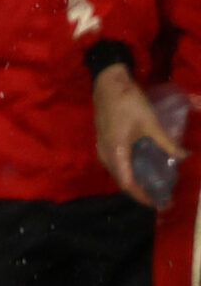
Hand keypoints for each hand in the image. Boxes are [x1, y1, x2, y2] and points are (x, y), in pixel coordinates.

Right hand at [93, 64, 188, 205]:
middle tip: (158, 197)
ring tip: (150, 184)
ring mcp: (101, 146)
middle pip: (120, 180)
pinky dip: (126, 170)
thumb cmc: (128, 102)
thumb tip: (185, 157)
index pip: (127, 183)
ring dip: (132, 181)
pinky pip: (113, 163)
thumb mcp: (151, 123)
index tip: (158, 204)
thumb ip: (167, 143)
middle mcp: (105, 152)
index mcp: (116, 151)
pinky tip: (139, 166)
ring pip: (116, 172)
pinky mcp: (102, 140)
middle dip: (138, 191)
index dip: (141, 196)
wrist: (108, 82)